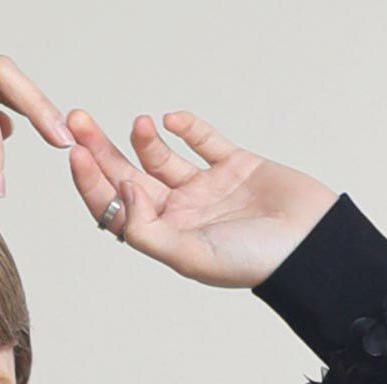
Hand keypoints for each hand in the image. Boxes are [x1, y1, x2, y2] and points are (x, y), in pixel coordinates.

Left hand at [64, 108, 339, 288]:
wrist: (311, 245)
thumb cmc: (253, 261)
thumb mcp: (189, 256)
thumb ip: (148, 230)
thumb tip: (122, 193)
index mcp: (165, 238)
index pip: (116, 208)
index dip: (92, 182)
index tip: (75, 153)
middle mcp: (181, 214)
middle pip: (129, 177)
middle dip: (102, 150)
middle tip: (79, 121)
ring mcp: (208, 189)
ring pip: (162, 158)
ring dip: (143, 140)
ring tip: (137, 123)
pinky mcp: (237, 166)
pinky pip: (205, 141)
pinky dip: (189, 128)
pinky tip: (172, 119)